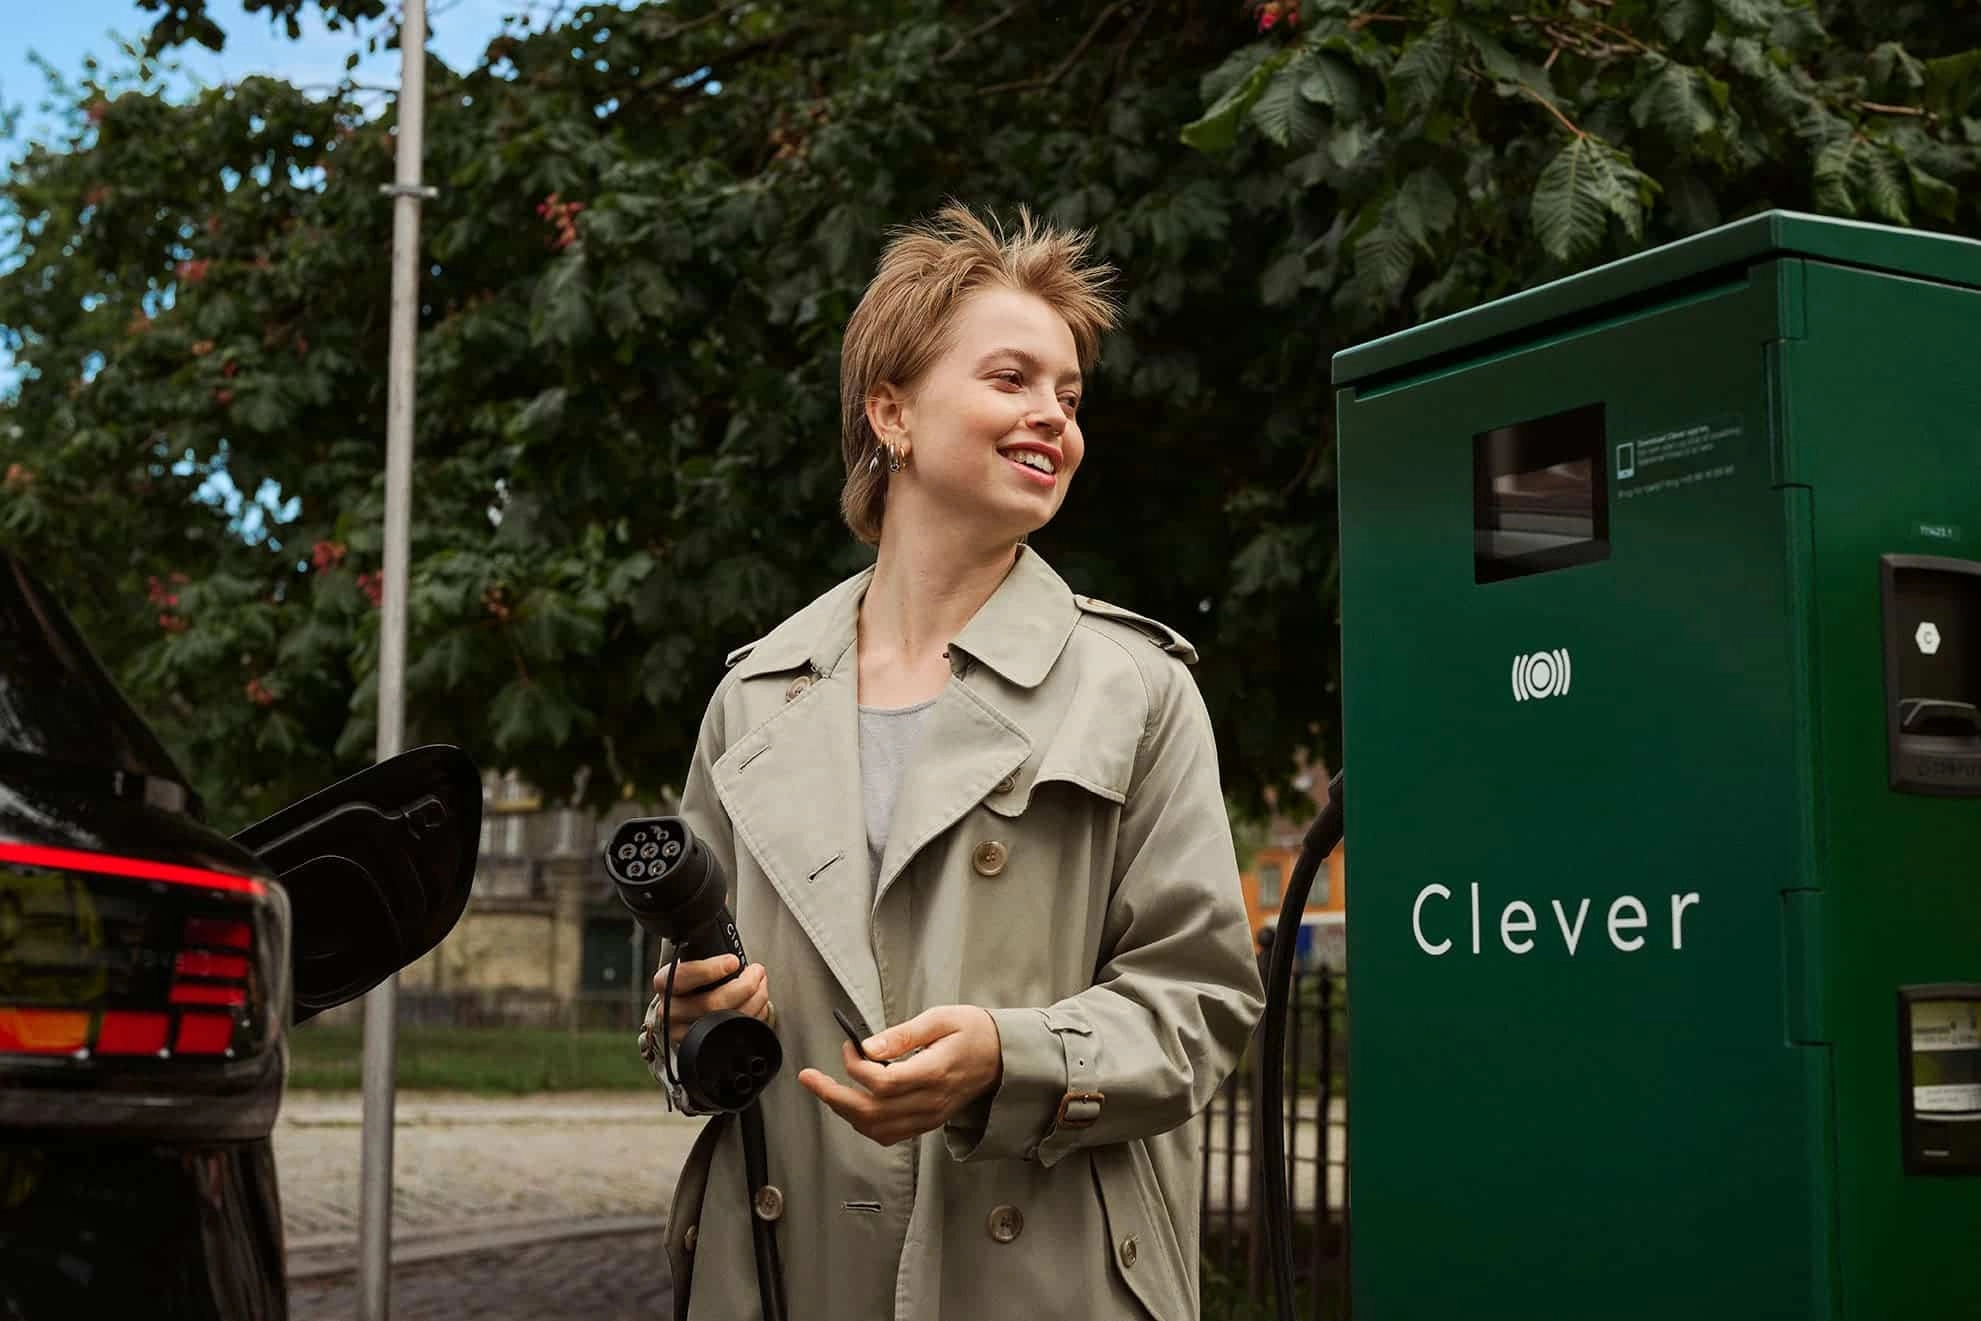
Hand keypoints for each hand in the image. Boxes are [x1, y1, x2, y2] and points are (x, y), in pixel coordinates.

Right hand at [648, 955, 770, 1046]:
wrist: (685, 1008)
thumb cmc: (694, 981)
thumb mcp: (692, 963)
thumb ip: (705, 956)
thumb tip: (734, 956)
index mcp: (665, 983)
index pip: (683, 976)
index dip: (710, 969)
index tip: (733, 961)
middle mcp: (671, 1010)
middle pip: (711, 1003)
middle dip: (744, 985)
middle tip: (757, 972)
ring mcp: (684, 1031)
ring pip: (725, 1021)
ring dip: (754, 1000)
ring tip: (761, 985)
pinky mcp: (701, 1046)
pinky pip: (733, 1034)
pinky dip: (753, 1017)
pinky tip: (757, 1005)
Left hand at [797, 1005, 1002, 1146]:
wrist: (1003, 1058)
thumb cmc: (973, 1032)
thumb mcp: (941, 1018)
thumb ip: (903, 1034)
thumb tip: (868, 1046)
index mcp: (934, 1073)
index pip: (883, 1083)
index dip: (857, 1067)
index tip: (850, 1045)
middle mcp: (930, 1101)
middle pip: (871, 1112)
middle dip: (833, 1096)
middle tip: (809, 1078)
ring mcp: (928, 1116)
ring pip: (876, 1128)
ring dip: (845, 1111)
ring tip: (825, 1090)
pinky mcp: (927, 1122)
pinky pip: (889, 1133)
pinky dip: (864, 1124)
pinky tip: (853, 1105)